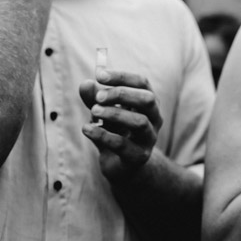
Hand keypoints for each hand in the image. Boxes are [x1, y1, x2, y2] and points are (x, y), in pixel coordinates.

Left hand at [79, 68, 163, 182]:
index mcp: (149, 103)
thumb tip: (86, 84)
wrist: (121, 166)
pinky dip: (102, 135)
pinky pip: (123, 145)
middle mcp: (154, 118)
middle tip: (98, 97)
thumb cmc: (115, 132)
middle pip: (147, 100)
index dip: (122, 77)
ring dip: (115, 114)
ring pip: (140, 122)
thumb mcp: (103, 112)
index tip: (99, 75)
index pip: (142, 83)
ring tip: (93, 111)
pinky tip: (86, 129)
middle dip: (122, 94)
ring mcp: (149, 138)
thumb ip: (93, 98)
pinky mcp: (138, 157)